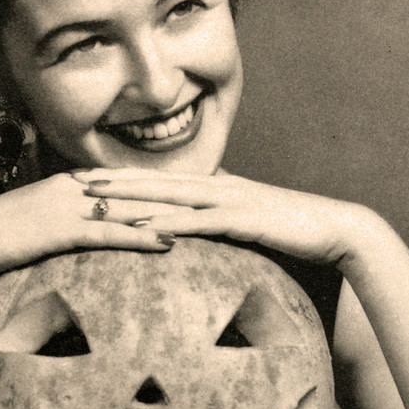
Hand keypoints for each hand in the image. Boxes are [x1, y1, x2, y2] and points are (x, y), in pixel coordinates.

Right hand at [0, 172, 192, 286]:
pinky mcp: (58, 230)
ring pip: (130, 208)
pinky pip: (108, 234)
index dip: (165, 186)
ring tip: (210, 221)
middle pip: (138, 189)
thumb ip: (60, 224)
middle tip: (220, 199)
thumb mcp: (31, 226)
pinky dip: (141, 238)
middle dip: (180, 194)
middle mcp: (73, 187)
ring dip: (171, 215)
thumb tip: (81, 235)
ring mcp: (66, 206)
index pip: (127, 182)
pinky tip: (170, 245)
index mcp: (69, 184)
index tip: (199, 190)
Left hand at [75, 169, 379, 267]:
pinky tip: (140, 230)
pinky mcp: (242, 219)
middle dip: (112, 181)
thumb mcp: (249, 223)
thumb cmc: (293, 231)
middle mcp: (217, 186)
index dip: (123, 177)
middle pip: (154, 182)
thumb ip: (222, 222)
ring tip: (93, 202)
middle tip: (73, 182)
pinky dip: (166, 225)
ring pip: (168, 197)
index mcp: (216, 186)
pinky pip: (197, 222)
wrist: (336, 229)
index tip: (89, 179)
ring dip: (129, 199)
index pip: (160, 180)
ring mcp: (229, 199)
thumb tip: (198, 229)